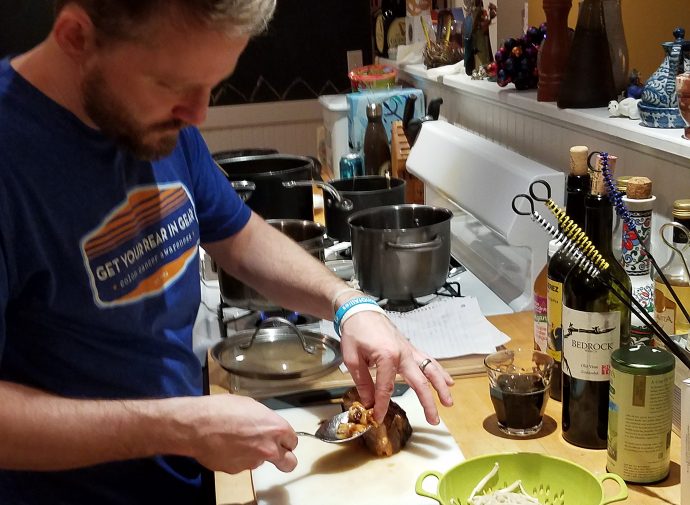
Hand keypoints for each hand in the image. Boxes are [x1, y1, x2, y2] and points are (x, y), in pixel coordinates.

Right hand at [179, 395, 297, 473]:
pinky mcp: (237, 471)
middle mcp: (269, 448)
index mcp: (276, 428)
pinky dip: (236, 458)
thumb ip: (264, 420)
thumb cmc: (223, 409)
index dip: (284, 439)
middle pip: (289, 463)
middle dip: (284, 459)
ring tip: (235, 440)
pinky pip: (242, 465)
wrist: (198, 426)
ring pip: (260, 462)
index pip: (292, 440)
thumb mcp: (250, 406)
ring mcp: (253, 462)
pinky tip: (225, 446)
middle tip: (273, 451)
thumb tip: (264, 426)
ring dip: (253, 454)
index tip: (279, 438)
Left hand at [339, 311, 453, 424]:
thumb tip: (368, 402)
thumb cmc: (355, 332)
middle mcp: (403, 354)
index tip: (378, 418)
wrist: (360, 310)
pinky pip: (428, 361)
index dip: (382, 405)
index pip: (386, 388)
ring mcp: (409, 350)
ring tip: (449, 403)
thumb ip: (363, 381)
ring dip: (441, 387)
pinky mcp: (411, 348)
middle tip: (434, 420)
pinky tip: (448, 382)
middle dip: (427, 403)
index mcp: (387, 356)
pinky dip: (439, 372)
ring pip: (430, 370)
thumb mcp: (352, 358)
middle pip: (419, 382)